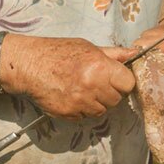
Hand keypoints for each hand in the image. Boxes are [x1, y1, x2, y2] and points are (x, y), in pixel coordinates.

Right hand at [0, 35, 136, 119]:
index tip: (116, 78)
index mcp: (100, 67)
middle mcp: (92, 86)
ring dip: (97, 102)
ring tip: (83, 89)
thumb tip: (135, 53)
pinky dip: (82, 109)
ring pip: (102, 110)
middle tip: (97, 82)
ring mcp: (80, 103)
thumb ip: (113, 54)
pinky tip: (72, 96)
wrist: (28, 65)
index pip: (128, 83)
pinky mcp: (69, 114)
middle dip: (110, 92)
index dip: (123, 81)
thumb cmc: (57, 52)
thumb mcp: (87, 47)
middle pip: (117, 99)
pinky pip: (86, 116)